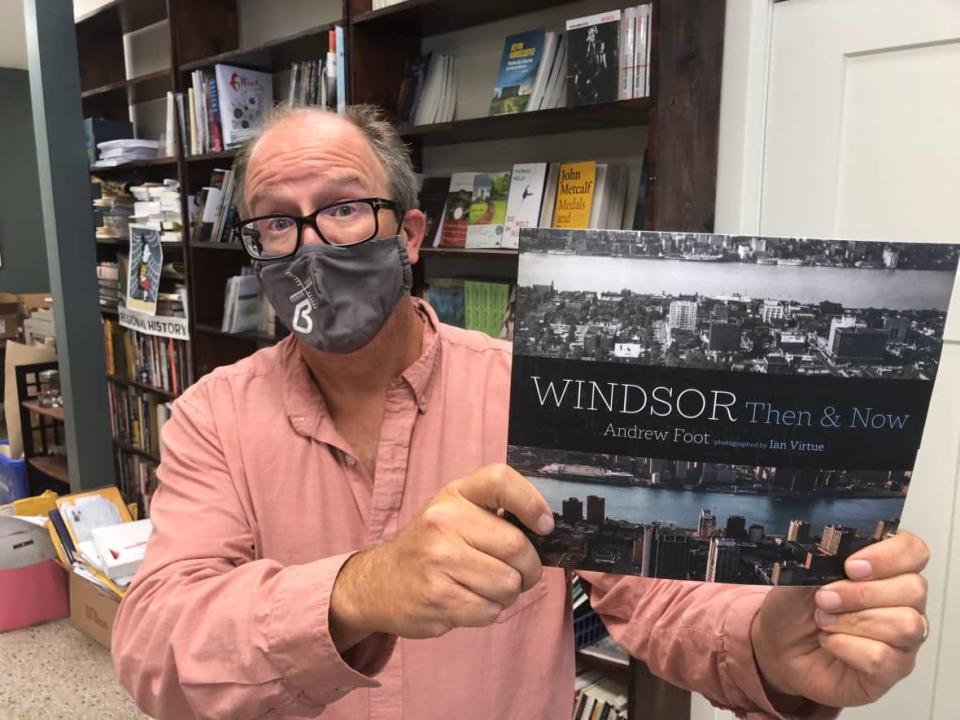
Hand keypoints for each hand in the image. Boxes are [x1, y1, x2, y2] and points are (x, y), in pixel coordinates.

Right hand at [329, 464, 553, 649]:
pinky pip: (490, 611)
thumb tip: (546, 529)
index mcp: (455, 494)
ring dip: (508, 594)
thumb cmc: (431, 544)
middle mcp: (444, 521)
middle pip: (517, 547)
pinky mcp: (437, 598)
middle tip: (518, 572)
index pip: (501, 480)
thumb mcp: (454, 511)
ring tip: (486, 587)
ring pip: (508, 584)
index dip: (531, 503)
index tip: (544, 526)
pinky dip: (489, 611)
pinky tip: (469, 601)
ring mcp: (438, 561)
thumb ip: (494, 511)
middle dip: (528, 568)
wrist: (379, 581)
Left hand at [751, 530, 929, 709]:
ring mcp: (902, 637)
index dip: (888, 556)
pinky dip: (847, 646)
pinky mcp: (892, 668)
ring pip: (905, 624)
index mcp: (885, 566)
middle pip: (914, 589)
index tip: (851, 565)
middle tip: (824, 598)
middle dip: (862, 593)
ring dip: (855, 620)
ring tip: (823, 620)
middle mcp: (903, 600)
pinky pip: (884, 657)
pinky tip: (829, 642)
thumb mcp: (798, 572)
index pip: (913, 550)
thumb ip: (821, 557)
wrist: (776, 647)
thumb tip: (832, 548)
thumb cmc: (794, 605)